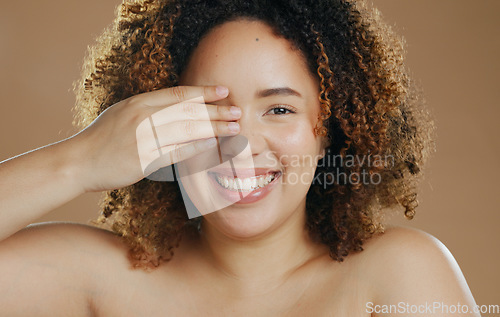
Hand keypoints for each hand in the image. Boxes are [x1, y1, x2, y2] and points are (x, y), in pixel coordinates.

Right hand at [69, 85, 240, 191]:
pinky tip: (213, 147)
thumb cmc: (101, 138)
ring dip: (213, 130)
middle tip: (237, 112)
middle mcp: (143, 117)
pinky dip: (196, 149)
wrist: (78, 162)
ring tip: (233, 129)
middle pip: (188, 112)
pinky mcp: (144, 160)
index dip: (203, 92)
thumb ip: (147, 108)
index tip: (223, 91)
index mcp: (138, 103)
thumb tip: (175, 106)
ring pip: (187, 132)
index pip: (178, 94)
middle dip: (216, 112)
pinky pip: (176, 153)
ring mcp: (144, 139)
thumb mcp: (121, 113)